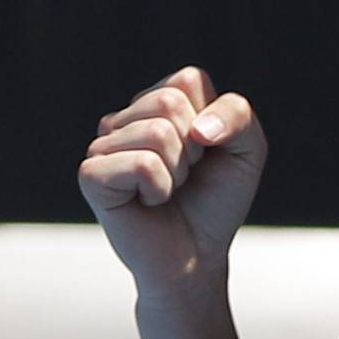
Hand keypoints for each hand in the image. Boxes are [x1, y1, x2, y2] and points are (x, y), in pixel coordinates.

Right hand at [77, 65, 266, 298]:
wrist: (196, 258)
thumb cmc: (215, 204)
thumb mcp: (247, 151)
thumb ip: (238, 115)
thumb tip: (199, 128)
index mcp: (155, 103)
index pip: (188, 80)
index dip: (212, 123)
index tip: (204, 155)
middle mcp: (124, 118)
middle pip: (169, 102)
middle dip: (193, 149)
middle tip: (184, 179)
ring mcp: (103, 145)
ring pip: (158, 133)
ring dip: (178, 173)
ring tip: (167, 192)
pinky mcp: (91, 174)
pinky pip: (144, 164)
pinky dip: (159, 190)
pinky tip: (147, 203)